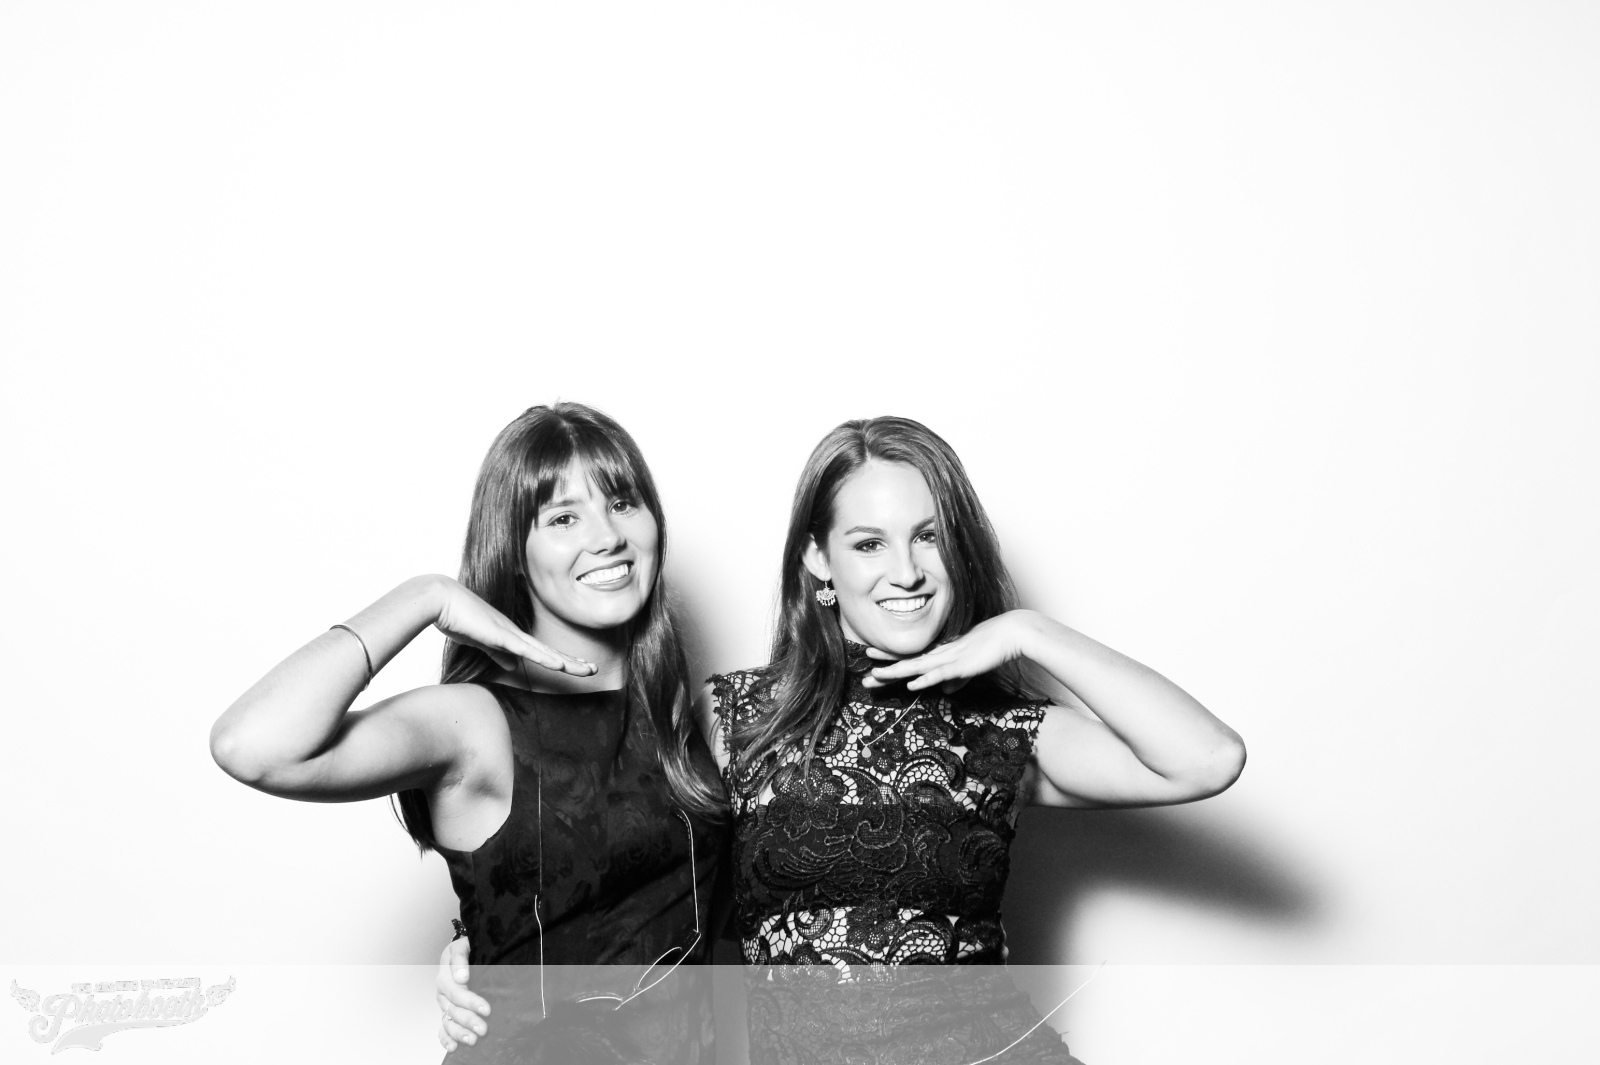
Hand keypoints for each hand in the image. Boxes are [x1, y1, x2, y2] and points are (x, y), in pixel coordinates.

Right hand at [430, 576, 594, 676]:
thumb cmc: (456, 617)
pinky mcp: (500, 635)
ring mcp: (509, 633)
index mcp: (510, 635)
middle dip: (572, 662)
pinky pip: (527, 650)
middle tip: (594, 669)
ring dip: (567, 662)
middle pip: (549, 651)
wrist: (440, 599)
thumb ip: (497, 653)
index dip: (560, 659)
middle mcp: (515, 633)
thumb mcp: (480, 641)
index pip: (541, 651)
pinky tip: (561, 665)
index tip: (578, 666)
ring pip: (545, 652)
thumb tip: (513, 666)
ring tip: (588, 670)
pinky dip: (544, 658)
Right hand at [436, 935, 490, 1051]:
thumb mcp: (463, 945)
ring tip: (472, 1041)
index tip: (487, 1010)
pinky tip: (453, 1047)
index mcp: (445, 975)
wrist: (462, 950)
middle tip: (483, 1029)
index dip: (472, 1002)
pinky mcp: (447, 1011)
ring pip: (448, 1021)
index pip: (457, 992)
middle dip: (469, 1021)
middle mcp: (442, 992)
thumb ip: (460, 958)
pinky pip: (443, 1027)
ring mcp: (444, 1003)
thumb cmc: (466, 947)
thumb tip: (462, 977)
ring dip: (459, 1033)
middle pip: (454, 1009)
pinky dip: (446, 1039)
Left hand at [863, 611, 1035, 691]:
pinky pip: (940, 673)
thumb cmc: (992, 648)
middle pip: (907, 664)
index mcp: (941, 654)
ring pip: (916, 667)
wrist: (1011, 633)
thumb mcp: (970, 668)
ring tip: (876, 676)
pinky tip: (913, 685)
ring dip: (895, 672)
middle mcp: (940, 654)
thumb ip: (956, 679)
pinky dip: (926, 679)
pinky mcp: (961, 664)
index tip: (872, 664)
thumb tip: (945, 692)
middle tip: (865, 677)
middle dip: (885, 670)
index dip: (891, 662)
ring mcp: (948, 658)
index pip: (911, 660)